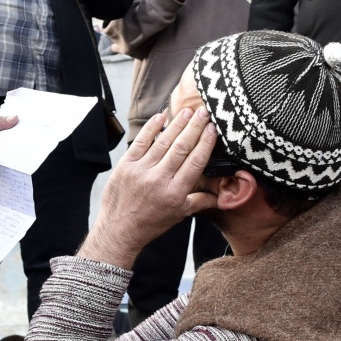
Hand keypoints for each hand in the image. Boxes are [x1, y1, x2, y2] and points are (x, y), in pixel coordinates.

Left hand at [79, 108, 218, 268]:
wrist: (119, 230)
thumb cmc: (150, 223)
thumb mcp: (179, 215)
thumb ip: (200, 202)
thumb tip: (221, 197)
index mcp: (175, 192)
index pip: (195, 162)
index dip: (205, 143)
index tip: (213, 128)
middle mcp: (159, 180)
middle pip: (181, 147)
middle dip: (194, 127)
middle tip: (204, 112)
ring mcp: (141, 171)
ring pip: (163, 142)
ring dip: (176, 124)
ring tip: (187, 111)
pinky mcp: (126, 165)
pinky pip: (141, 142)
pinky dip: (151, 128)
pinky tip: (161, 116)